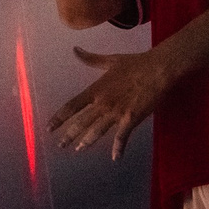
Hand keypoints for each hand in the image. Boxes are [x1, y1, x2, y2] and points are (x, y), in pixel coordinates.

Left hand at [48, 46, 171, 159]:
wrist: (159, 68)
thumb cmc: (136, 63)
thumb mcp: (110, 60)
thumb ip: (91, 59)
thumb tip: (75, 50)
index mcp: (96, 89)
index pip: (72, 106)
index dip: (59, 118)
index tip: (49, 127)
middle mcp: (103, 102)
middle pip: (81, 122)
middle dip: (69, 135)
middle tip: (60, 145)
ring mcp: (116, 112)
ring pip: (97, 131)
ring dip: (86, 142)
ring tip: (79, 150)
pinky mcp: (131, 118)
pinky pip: (122, 136)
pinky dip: (118, 148)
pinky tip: (115, 158)